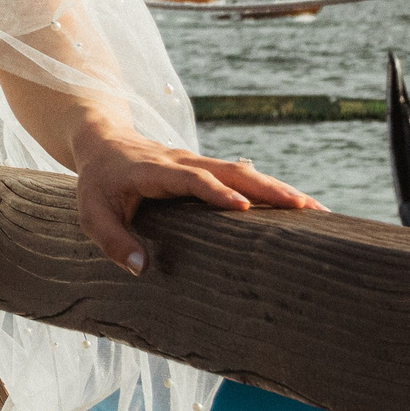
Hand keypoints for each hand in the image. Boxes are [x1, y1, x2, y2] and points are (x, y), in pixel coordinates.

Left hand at [68, 124, 323, 274]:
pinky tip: (300, 206)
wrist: (103, 141)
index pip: (190, 178)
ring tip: (318, 211)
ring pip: (244, 171)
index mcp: (154, 171)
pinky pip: (244, 177)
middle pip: (231, 170)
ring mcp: (198, 163)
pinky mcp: (208, 169)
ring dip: (280, 188)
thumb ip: (112, 240)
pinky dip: (272, 189)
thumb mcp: (91, 213)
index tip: (242, 208)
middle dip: (268, 189)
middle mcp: (183, 162)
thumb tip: (141, 269)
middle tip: (306, 209)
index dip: (215, 191)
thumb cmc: (98, 183)